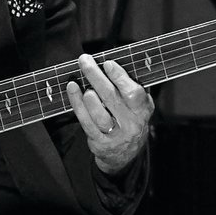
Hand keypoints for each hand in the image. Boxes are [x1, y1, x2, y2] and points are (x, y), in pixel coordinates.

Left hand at [65, 54, 151, 174]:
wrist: (126, 153)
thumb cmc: (130, 119)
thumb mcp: (139, 105)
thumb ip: (131, 87)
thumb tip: (113, 64)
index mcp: (142, 110)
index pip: (133, 94)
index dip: (120, 78)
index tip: (107, 64)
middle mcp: (131, 124)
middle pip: (112, 99)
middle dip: (96, 77)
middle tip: (84, 61)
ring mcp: (115, 135)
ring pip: (99, 115)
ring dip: (86, 97)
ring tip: (77, 81)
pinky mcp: (100, 142)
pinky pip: (86, 122)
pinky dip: (77, 105)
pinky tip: (72, 90)